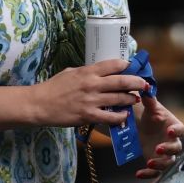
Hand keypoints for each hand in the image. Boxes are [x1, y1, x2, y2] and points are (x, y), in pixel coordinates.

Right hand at [32, 59, 146, 127]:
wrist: (39, 104)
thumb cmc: (53, 87)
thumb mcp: (69, 72)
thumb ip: (85, 72)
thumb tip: (99, 72)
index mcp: (87, 72)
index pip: (113, 65)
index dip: (126, 65)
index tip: (132, 67)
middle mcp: (92, 84)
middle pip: (122, 81)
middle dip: (137, 82)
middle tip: (144, 84)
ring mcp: (91, 100)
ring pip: (119, 99)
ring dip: (130, 99)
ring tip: (134, 99)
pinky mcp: (88, 115)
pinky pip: (110, 117)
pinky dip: (120, 116)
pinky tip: (124, 115)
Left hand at [135, 95, 183, 179]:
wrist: (142, 125)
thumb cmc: (150, 115)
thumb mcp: (150, 107)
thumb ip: (150, 100)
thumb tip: (146, 87)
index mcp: (174, 126)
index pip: (180, 129)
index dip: (176, 131)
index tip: (169, 131)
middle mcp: (172, 141)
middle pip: (176, 148)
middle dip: (168, 149)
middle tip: (158, 148)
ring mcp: (165, 153)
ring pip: (168, 162)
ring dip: (160, 164)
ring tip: (149, 163)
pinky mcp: (156, 162)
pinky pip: (156, 172)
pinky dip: (148, 174)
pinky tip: (138, 173)